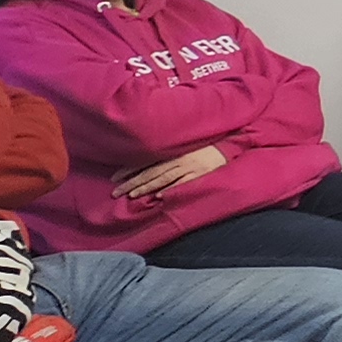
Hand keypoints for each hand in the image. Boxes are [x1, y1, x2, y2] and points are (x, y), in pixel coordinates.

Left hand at [114, 145, 229, 201]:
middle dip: (131, 182)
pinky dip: (170, 189)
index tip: (114, 177)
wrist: (227, 145)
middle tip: (115, 192)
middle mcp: (176, 159)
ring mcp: (187, 168)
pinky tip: (158, 196)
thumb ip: (167, 153)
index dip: (128, 169)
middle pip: (149, 172)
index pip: (145, 162)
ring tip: (131, 195)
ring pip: (162, 178)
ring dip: (146, 187)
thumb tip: (146, 160)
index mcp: (171, 152)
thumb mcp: (183, 145)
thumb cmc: (204, 145)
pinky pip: (182, 183)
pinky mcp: (198, 175)